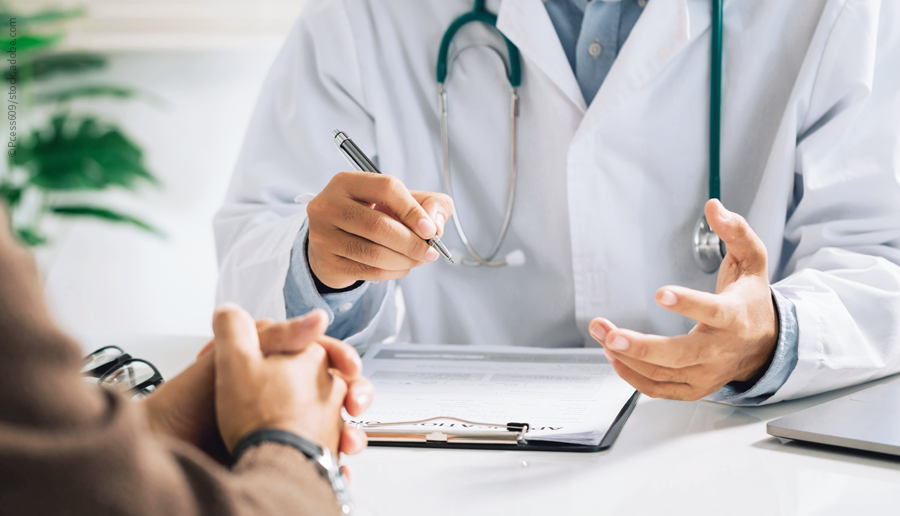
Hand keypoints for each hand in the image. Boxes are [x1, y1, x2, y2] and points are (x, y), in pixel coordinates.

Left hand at [144, 310, 372, 456]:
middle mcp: (280, 394)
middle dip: (355, 395)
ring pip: (334, 426)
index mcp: (271, 364)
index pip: (320, 354)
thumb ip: (276, 334)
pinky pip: (319, 460)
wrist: (168, 448)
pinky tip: (339, 468)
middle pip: (335, 390)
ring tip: (349, 442)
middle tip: (355, 404)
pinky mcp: (279, 456)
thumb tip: (318, 318)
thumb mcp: (232, 357)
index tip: (350, 368)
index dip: (340, 358)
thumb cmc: (188, 404)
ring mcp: (281, 426)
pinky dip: (335, 466)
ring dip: (351, 433)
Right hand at [307, 171, 453, 288]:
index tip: (429, 229)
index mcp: (346, 182)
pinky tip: (402, 266)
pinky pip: (369, 272)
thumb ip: (429, 204)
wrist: (332, 240)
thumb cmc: (371, 215)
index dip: (413, 209)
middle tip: (429, 251)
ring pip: (374, 253)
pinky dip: (393, 272)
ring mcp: (324, 236)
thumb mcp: (399, 201)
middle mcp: (329, 206)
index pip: (386, 188)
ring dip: (405, 260)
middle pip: (379, 226)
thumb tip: (435, 225)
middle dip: (412, 242)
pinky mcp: (327, 262)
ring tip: (418, 259)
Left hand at [589, 199, 777, 400]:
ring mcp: (706, 373)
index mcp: (735, 317)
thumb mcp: (752, 261)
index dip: (687, 304)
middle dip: (642, 347)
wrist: (766, 346)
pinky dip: (633, 377)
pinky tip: (613, 356)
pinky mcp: (694, 387)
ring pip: (663, 374)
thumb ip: (735, 232)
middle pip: (680, 355)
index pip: (713, 312)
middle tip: (611, 334)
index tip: (660, 292)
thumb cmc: (751, 302)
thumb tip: (714, 207)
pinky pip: (659, 389)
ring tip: (602, 334)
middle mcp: (720, 350)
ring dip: (627, 357)